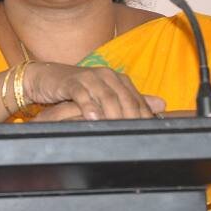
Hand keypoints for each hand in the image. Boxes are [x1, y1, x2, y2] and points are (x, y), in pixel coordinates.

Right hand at [24, 63, 164, 119]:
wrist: (48, 78)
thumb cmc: (79, 89)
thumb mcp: (105, 94)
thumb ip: (132, 99)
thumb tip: (162, 104)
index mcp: (118, 78)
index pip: (136, 99)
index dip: (143, 116)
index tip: (147, 133)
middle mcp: (106, 75)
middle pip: (124, 98)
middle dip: (131, 117)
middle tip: (134, 135)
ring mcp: (89, 77)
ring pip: (106, 96)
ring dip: (113, 114)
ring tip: (116, 129)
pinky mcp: (72, 81)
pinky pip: (82, 94)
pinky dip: (88, 106)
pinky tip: (92, 119)